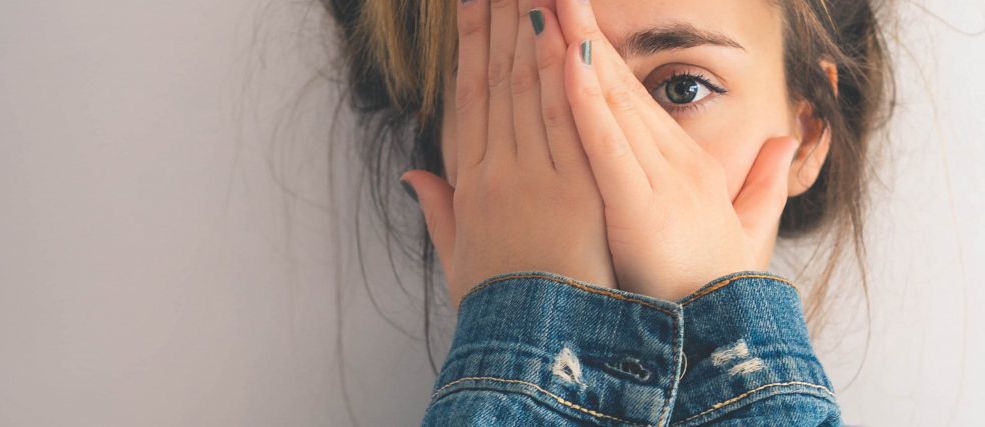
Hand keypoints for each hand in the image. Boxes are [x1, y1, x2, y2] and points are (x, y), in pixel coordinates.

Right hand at [401, 0, 615, 306]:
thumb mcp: (459, 260)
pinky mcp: (570, 191)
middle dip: (497, 19)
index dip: (471, 46)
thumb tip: (414, 177)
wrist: (531, 348)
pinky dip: (561, 76)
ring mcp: (531, 178)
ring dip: (527, 30)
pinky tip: (561, 35)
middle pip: (496, 80)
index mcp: (473, 185)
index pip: (471, 98)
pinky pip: (565, 123)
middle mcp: (497, 173)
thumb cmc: (504, 308)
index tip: (473, 4)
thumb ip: (439, 213)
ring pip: (527, 89)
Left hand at [548, 0, 801, 300]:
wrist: (724, 343)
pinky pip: (605, 140)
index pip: (631, 96)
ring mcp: (659, 179)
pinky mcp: (640, 204)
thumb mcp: (746, 232)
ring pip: (609, 97)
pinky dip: (584, 96)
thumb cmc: (715, 293)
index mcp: (686, 166)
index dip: (599, 48)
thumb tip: (790, 143)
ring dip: (574, 42)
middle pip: (616, 81)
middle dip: (579, 27)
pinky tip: (566, 56)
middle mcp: (673, 162)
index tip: (568, 12)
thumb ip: (765, 185)